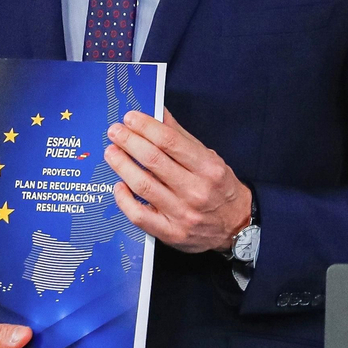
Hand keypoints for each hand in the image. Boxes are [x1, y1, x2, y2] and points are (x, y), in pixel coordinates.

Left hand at [105, 109, 251, 253]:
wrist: (236, 226)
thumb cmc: (221, 189)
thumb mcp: (210, 158)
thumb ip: (183, 138)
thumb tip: (159, 115)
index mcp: (208, 168)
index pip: (170, 141)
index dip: (147, 127)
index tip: (131, 118)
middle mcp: (196, 190)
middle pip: (154, 160)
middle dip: (130, 142)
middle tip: (115, 131)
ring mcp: (182, 213)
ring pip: (143, 185)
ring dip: (122, 165)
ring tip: (111, 152)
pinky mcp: (170, 232)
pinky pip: (140, 216)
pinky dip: (124, 199)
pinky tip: (118, 185)